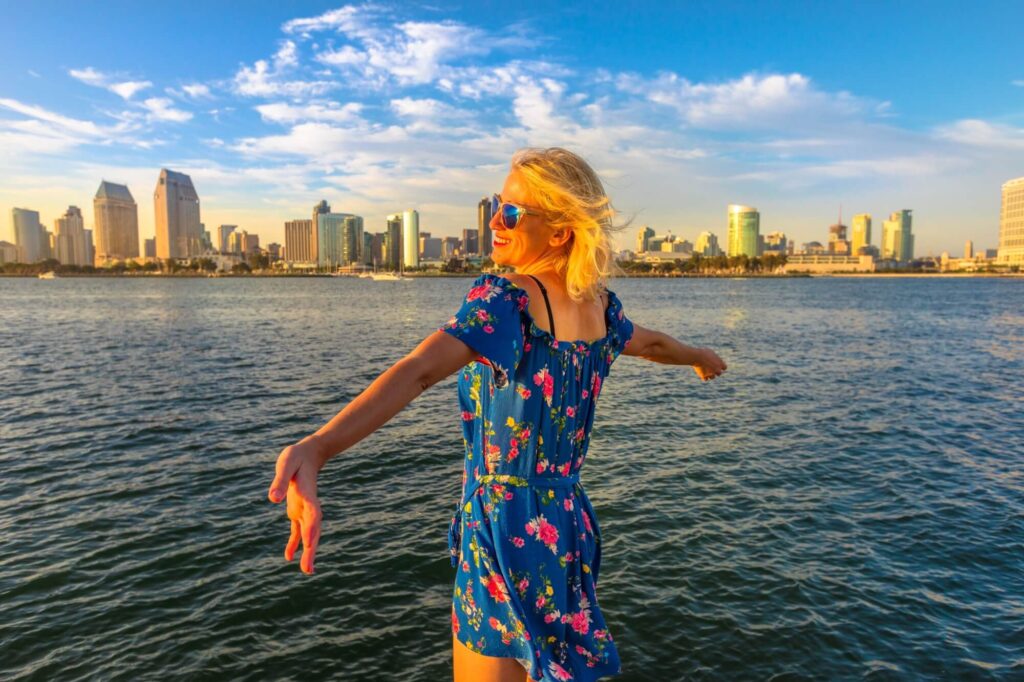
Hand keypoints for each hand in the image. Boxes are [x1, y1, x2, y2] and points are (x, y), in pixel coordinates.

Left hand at [268, 436, 324, 573]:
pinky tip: (288, 557)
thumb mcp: (286, 464)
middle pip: (313, 529)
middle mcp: (309, 505)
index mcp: (307, 493)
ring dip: (307, 551)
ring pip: (307, 533)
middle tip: (309, 569)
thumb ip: (279, 481)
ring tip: (307, 571)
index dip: (312, 528)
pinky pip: (296, 530)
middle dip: (311, 549)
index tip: (310, 542)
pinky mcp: (297, 510)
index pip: (312, 513)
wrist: (308, 454)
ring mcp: (304, 509)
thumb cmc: (296, 457)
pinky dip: (293, 543)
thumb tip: (272, 500)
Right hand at [693, 348, 726, 381]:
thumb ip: (714, 357)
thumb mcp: (711, 352)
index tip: (716, 364)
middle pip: (719, 373)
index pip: (724, 367)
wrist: (697, 357)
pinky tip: (701, 372)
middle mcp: (717, 370)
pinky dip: (704, 376)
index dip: (720, 366)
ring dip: (709, 374)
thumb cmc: (704, 353)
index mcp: (720, 364)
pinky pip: (705, 379)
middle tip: (710, 367)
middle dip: (715, 371)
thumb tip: (714, 359)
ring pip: (712, 377)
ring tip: (704, 369)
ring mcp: (711, 374)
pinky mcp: (704, 376)